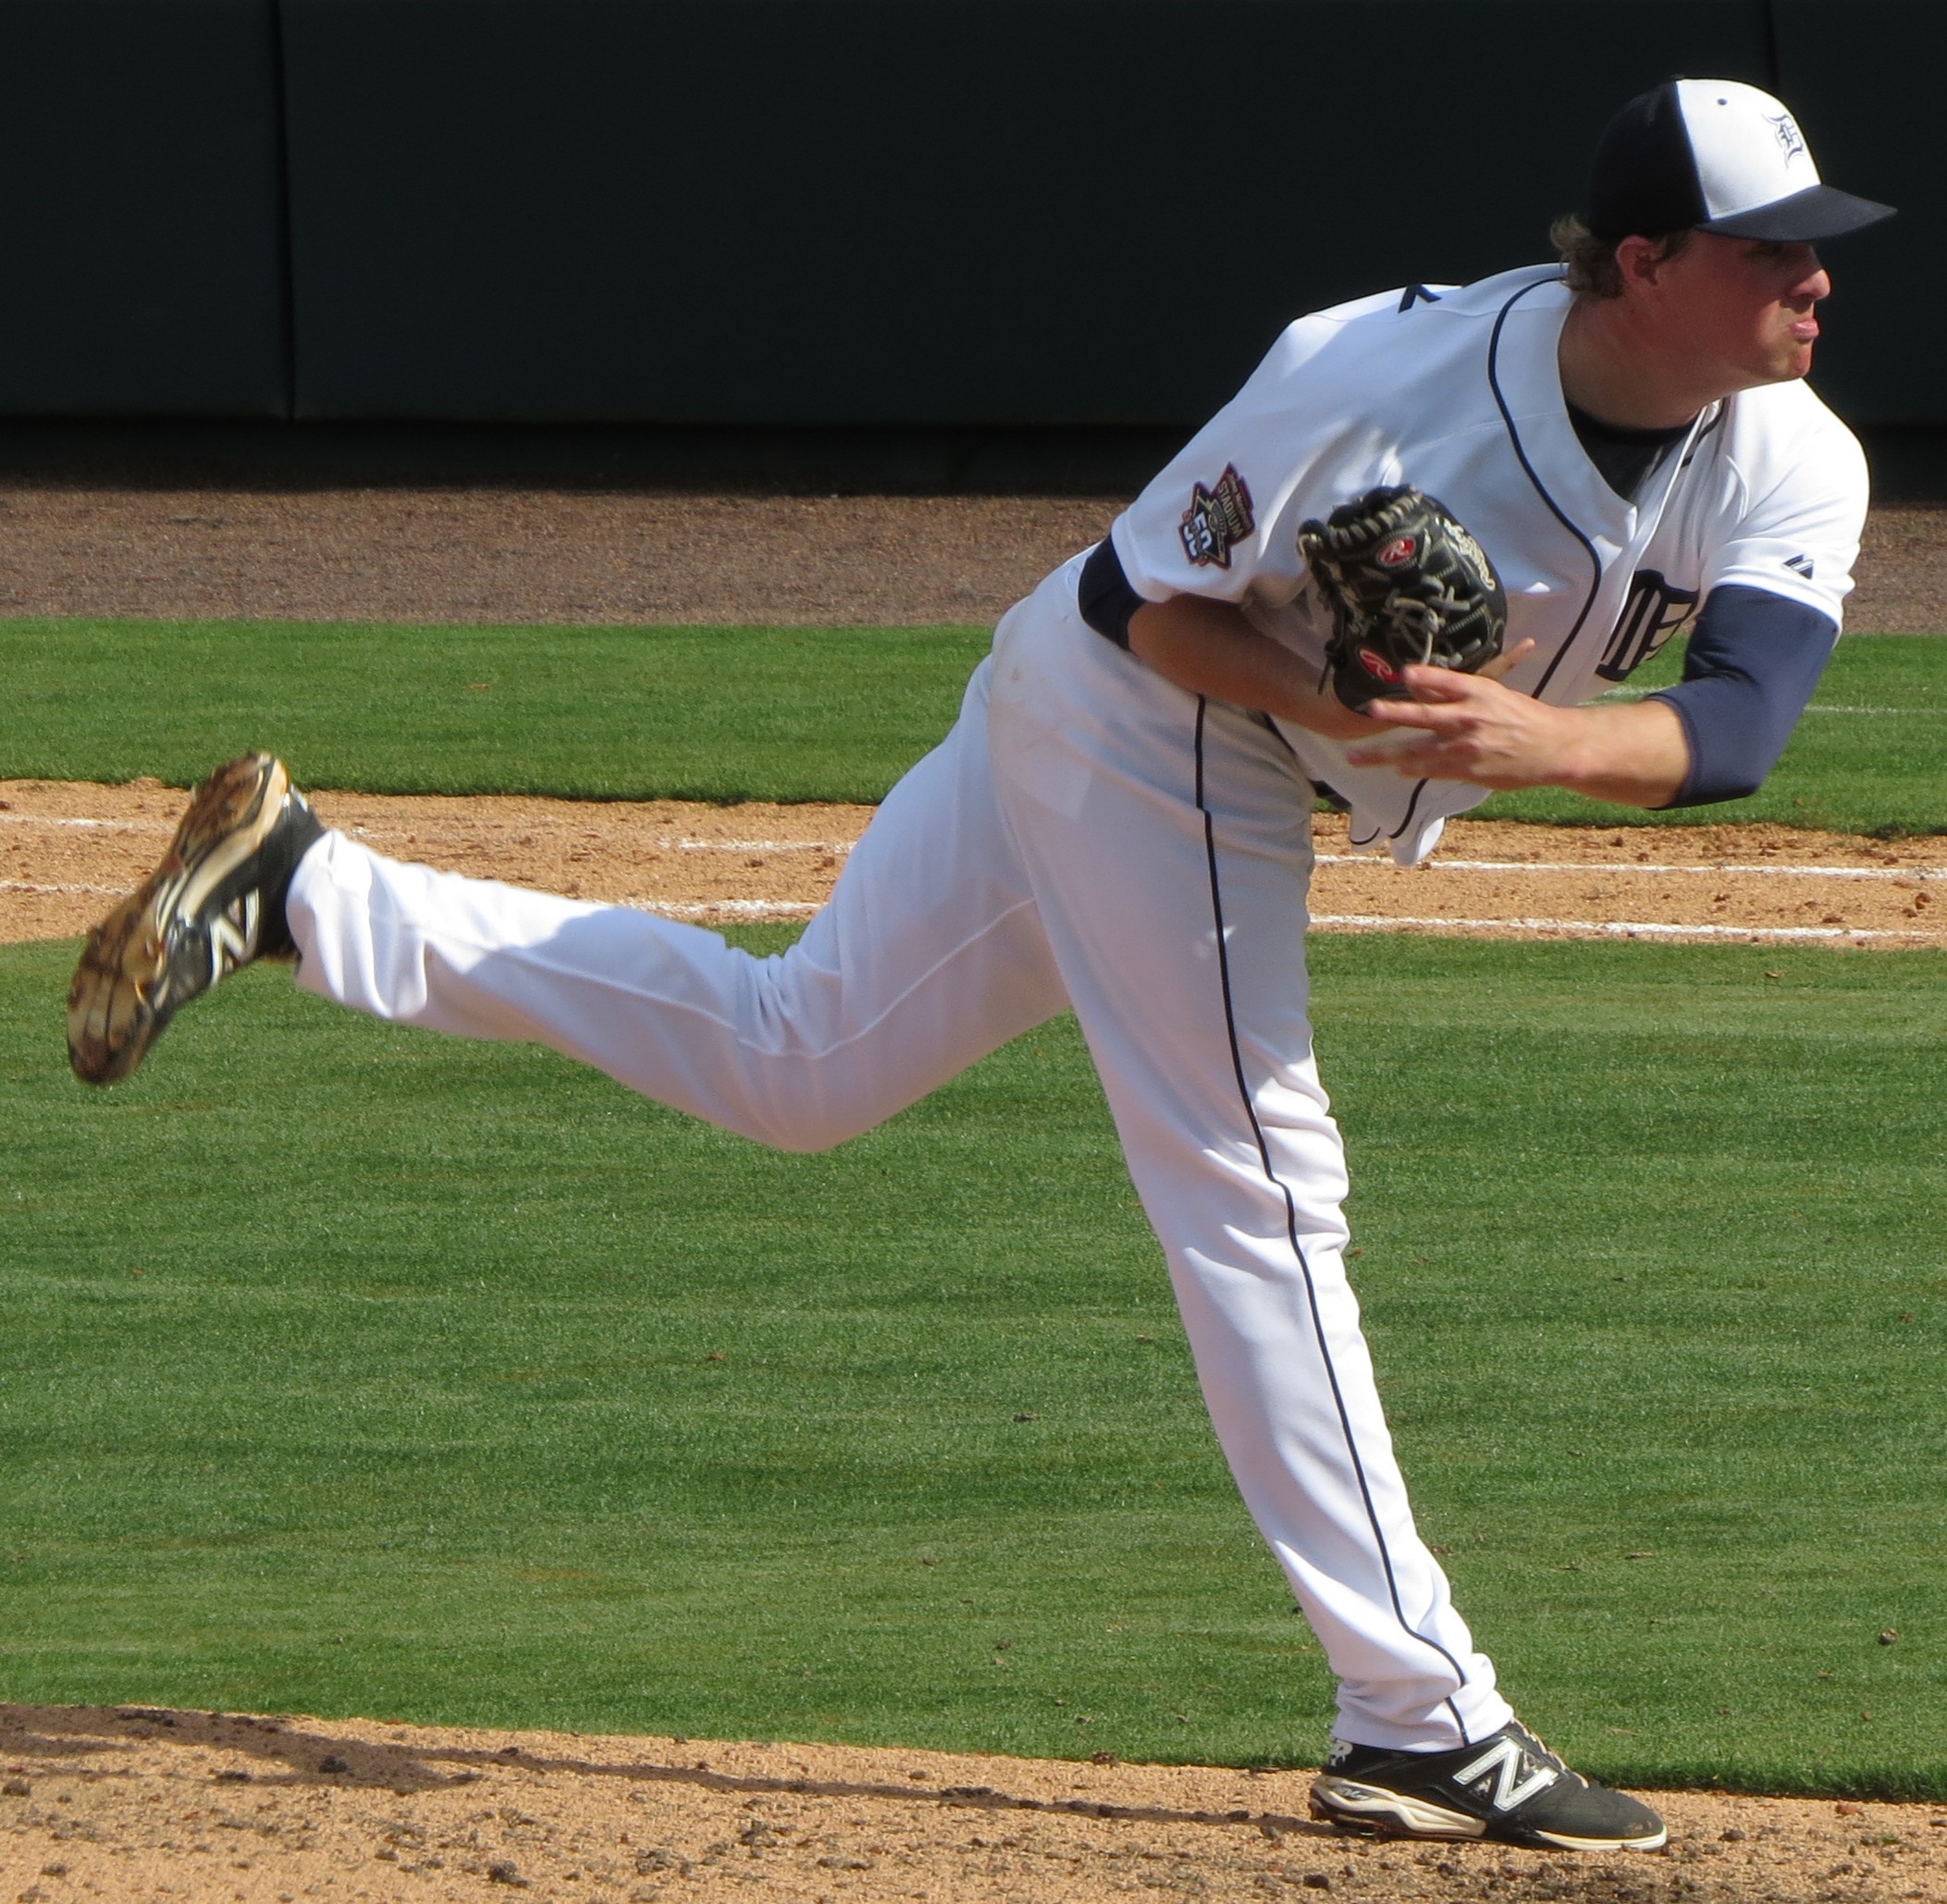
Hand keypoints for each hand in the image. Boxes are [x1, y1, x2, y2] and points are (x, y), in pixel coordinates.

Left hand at [1342, 643, 1593, 788]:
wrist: (1551, 748)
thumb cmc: (1520, 716)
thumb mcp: (1492, 693)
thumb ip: (1452, 691)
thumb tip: (1415, 686)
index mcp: (1478, 691)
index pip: (1446, 681)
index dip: (1425, 677)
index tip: (1405, 673)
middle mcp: (1470, 717)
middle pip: (1425, 714)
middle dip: (1395, 713)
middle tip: (1370, 710)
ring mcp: (1467, 746)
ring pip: (1417, 750)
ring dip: (1383, 755)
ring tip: (1355, 757)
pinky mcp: (1467, 769)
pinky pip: (1432, 769)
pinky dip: (1412, 769)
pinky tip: (1396, 769)